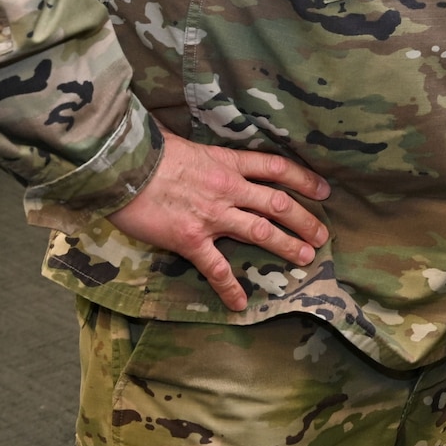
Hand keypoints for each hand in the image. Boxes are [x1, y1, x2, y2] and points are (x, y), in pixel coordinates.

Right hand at [108, 133, 330, 311]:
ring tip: (306, 259)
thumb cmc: (147, 150)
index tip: (323, 190)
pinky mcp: (191, 240)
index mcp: (227, 162)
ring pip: (260, 232)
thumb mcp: (182, 142)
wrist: (122, 167)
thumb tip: (197, 151)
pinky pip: (216, 268)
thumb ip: (200, 154)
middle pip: (277, 204)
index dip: (303, 179)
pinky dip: (229, 287)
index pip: (275, 168)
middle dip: (304, 220)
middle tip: (323, 235)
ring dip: (286, 246)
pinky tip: (239, 304)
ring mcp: (212, 216)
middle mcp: (228, 189)